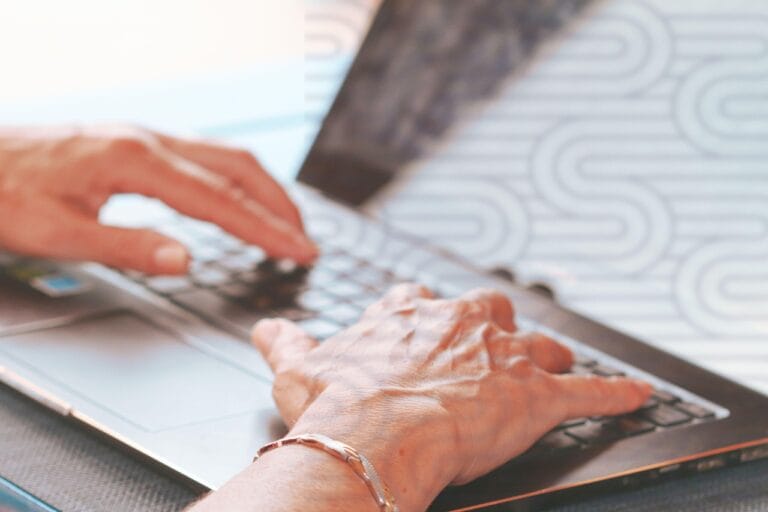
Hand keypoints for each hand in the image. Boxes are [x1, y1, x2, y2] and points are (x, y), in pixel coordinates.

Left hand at [0, 125, 316, 273]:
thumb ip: (126, 247)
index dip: (266, 229)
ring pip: (225, 156)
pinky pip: (204, 156)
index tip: (299, 251)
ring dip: (263, 189)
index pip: (220, 201)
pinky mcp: (137, 142)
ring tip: (285, 221)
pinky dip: (236, 181)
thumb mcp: (56, 232)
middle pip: (237, 168)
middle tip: (307, 240)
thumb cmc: (4, 194)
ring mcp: (145, 137)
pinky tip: (236, 198)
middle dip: (279, 205)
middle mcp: (149, 140)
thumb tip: (187, 261)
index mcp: (136, 162)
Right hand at [252, 284, 651, 511]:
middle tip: (495, 339)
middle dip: (492, 323)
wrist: (374, 432)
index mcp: (406, 316)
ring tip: (557, 360)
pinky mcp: (534, 396)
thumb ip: (283, 339)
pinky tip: (635, 394)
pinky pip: (586, 391)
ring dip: (546, 353)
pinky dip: (612, 394)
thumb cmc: (338, 404)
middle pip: (488, 309)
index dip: (426, 313)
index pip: (420, 299)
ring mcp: (499, 356)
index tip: (426, 320)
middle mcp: (457, 324)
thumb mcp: (298, 366)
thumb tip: (264, 325)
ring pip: (537, 344)